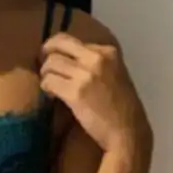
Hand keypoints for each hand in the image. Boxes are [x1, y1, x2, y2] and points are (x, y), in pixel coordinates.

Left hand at [39, 31, 151, 154]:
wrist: (127, 132)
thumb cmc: (121, 107)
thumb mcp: (114, 74)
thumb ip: (95, 63)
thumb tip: (66, 58)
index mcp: (107, 51)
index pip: (69, 40)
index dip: (57, 50)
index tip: (54, 62)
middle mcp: (96, 58)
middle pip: (56, 46)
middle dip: (46, 58)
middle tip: (45, 70)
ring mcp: (86, 75)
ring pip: (50, 64)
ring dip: (45, 76)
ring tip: (50, 87)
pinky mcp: (76, 93)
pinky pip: (48, 82)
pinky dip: (46, 88)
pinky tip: (51, 96)